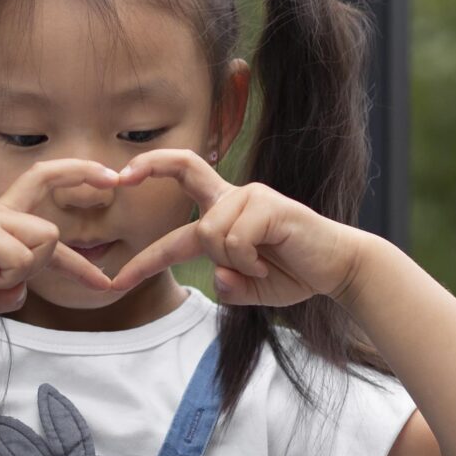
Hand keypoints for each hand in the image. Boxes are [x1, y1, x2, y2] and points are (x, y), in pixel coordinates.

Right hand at [0, 163, 117, 329]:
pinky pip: (21, 260)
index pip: (44, 179)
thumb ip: (13, 284)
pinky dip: (7, 280)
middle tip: (104, 273)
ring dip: (25, 273)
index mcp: (2, 219)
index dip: (78, 172)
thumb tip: (24, 288)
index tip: (111, 177)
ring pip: (43, 243)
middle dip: (71, 264)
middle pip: (52, 228)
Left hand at [104, 148, 362, 306]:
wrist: (338, 268)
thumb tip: (217, 275)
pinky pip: (235, 240)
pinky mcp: (268, 203)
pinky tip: (271, 259)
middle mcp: (233, 198)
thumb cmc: (296, 273)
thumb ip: (230, 286)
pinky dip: (248, 260)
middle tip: (121, 176)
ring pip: (209, 234)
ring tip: (261, 264)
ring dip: (232, 261)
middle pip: (184, 166)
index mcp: (225, 216)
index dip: (146, 255)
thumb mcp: (253, 289)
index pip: (178, 228)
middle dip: (149, 165)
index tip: (117, 278)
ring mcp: (250, 196)